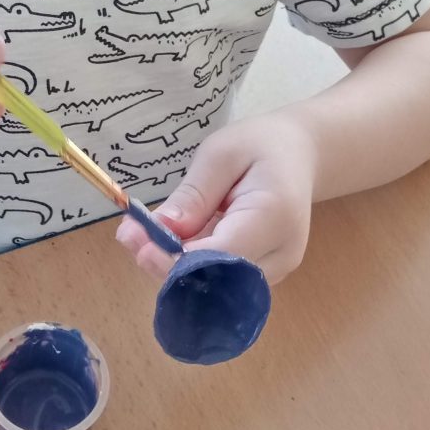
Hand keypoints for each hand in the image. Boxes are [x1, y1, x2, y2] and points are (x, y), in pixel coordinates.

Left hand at [115, 111, 317, 284]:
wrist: (301, 155)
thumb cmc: (261, 145)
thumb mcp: (221, 153)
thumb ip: (193, 194)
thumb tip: (160, 232)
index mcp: (274, 215)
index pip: (222, 255)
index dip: (177, 260)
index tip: (139, 246)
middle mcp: (281, 254)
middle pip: (217, 278)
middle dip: (167, 264)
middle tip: (128, 237)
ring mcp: (276, 270)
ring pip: (215, 284)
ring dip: (174, 266)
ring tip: (140, 236)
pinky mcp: (263, 275)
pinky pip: (221, 279)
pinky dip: (189, 264)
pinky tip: (165, 241)